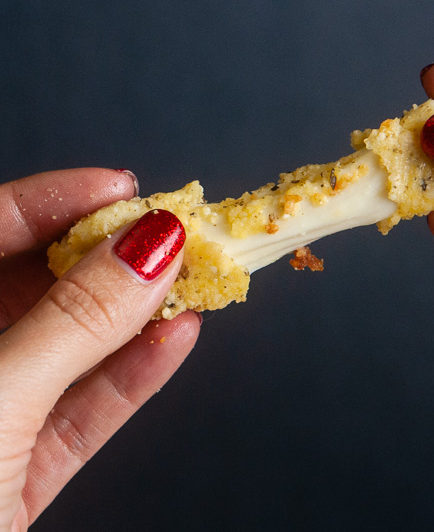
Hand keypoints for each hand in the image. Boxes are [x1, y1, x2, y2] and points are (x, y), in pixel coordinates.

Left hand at [0, 169, 200, 531]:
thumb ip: (74, 323)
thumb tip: (150, 246)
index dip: (58, 199)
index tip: (127, 187)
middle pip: (40, 284)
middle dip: (112, 257)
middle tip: (174, 234)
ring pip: (72, 346)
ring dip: (136, 315)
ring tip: (191, 281)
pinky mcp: (20, 467)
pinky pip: (86, 407)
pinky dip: (136, 374)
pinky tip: (178, 339)